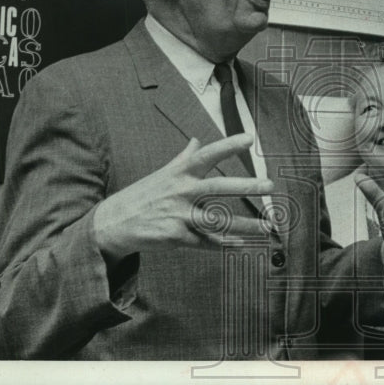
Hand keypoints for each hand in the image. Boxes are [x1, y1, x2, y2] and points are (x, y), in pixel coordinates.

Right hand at [93, 134, 273, 262]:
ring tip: (267, 228)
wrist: (113, 224)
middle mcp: (181, 191)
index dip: (228, 145)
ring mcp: (178, 215)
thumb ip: (183, 158)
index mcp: (179, 173)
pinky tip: (240, 245)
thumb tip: (196, 141)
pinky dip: (224, 245)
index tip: (249, 139)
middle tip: (270, 186)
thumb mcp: (162, 173)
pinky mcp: (175, 237)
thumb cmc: (142, 195)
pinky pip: (206, 242)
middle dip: (245, 186)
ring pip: (217, 220)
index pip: (207, 155)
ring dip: (245, 225)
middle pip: (218, 187)